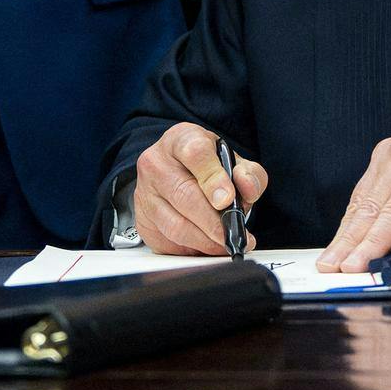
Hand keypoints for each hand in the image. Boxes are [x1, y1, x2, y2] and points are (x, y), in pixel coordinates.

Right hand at [133, 122, 269, 255]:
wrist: (175, 171)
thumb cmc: (206, 166)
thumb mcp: (232, 161)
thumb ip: (248, 173)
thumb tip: (248, 188)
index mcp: (181, 139)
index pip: (195, 154)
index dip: (213, 178)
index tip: (227, 200)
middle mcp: (156, 163)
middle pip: (184, 195)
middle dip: (214, 222)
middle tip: (234, 234)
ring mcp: (145, 192)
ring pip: (175, 225)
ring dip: (205, 241)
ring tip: (225, 244)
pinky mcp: (141, 220)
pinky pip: (167, 242)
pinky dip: (191, 249)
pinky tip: (206, 246)